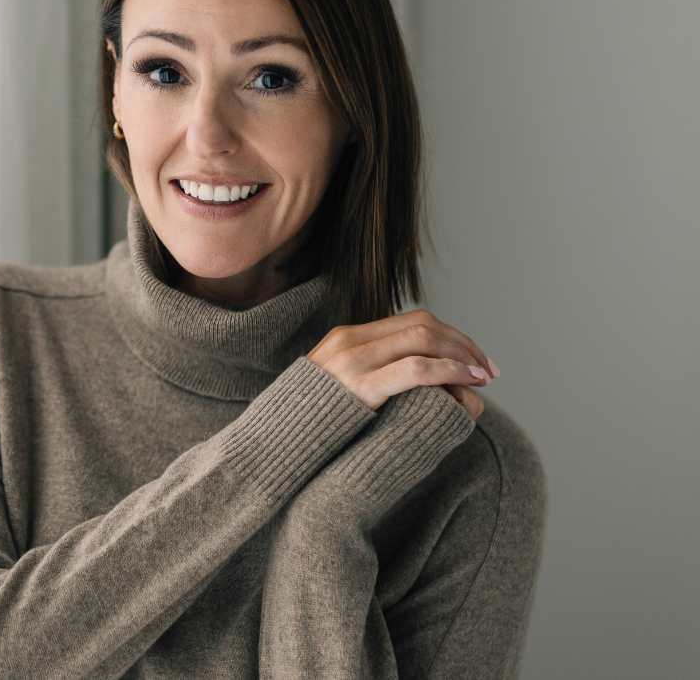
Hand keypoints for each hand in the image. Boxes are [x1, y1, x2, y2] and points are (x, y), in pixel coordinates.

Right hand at [307, 310, 497, 419]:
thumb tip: (404, 376)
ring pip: (424, 339)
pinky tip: (467, 383)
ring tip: (483, 377)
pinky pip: (416, 369)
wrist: (273, 441)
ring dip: (462, 356)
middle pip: (423, 325)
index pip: (412, 320)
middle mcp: (350, 341)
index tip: (473, 357)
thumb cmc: (308, 422)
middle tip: (489, 369)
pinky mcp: (360, 386)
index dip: (451, 335)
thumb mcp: (333, 385)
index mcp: (347, 336)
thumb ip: (364, 373)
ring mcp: (353, 361)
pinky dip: (449, 371)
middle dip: (463, 344)